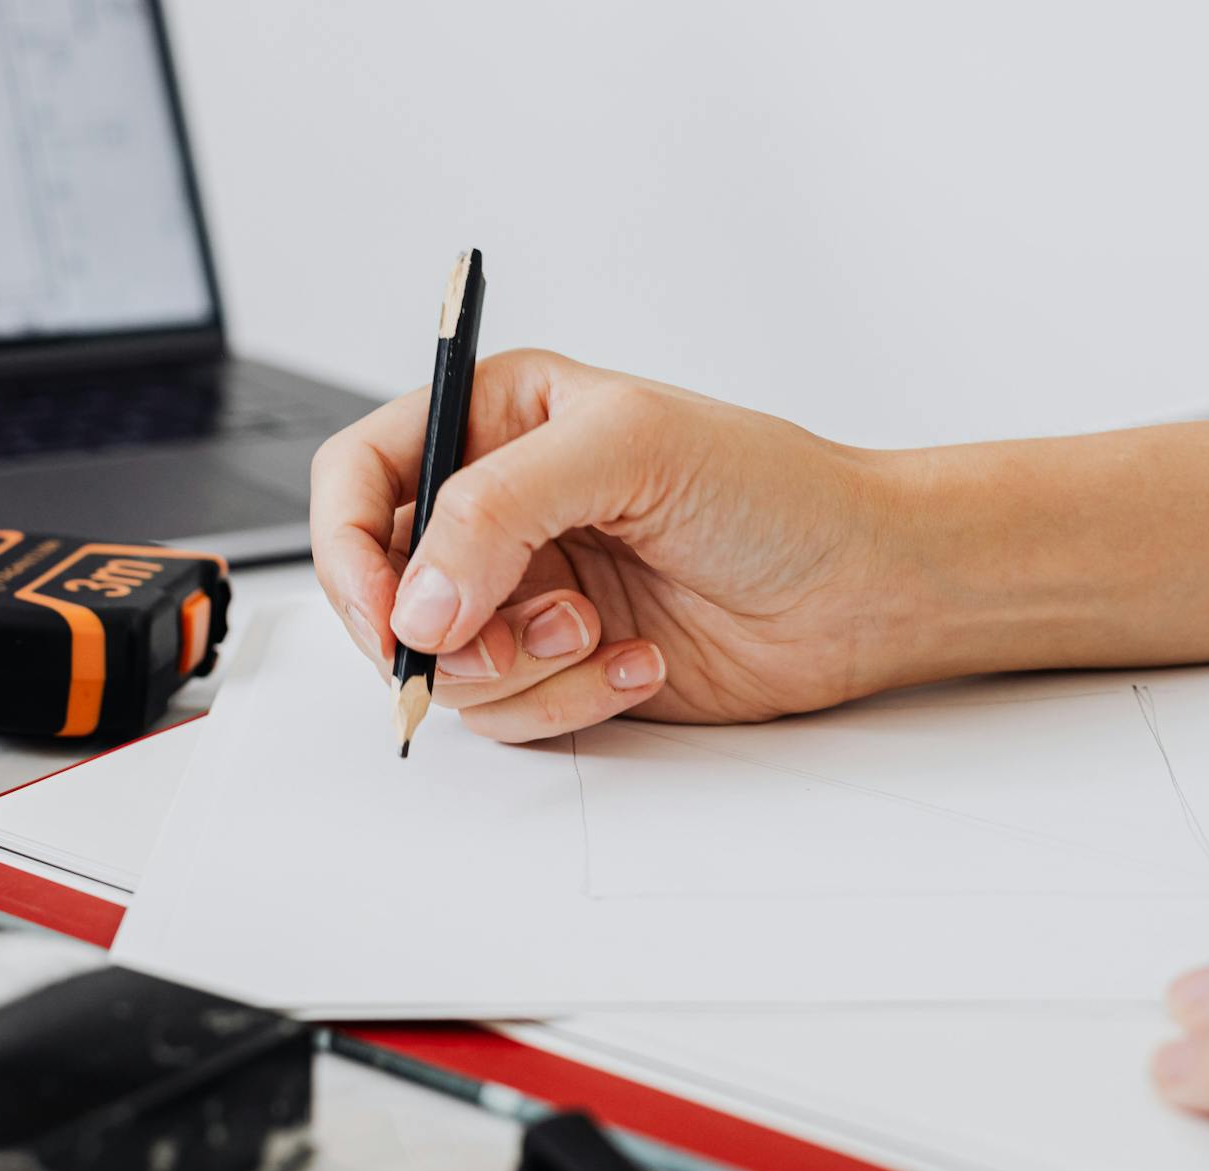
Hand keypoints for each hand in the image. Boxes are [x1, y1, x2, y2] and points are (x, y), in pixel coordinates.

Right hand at [309, 349, 925, 740]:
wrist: (861, 588)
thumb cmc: (773, 490)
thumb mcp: (628, 449)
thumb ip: (500, 507)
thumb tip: (419, 599)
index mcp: (497, 420)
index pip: (360, 474)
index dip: (347, 548)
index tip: (387, 612)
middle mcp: (499, 507)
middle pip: (385, 586)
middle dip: (438, 629)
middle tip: (501, 637)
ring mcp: (525, 592)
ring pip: (445, 664)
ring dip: (520, 666)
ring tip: (599, 631)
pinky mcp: (560, 666)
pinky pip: (508, 712)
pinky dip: (568, 700)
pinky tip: (640, 662)